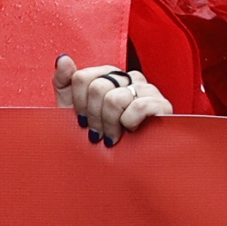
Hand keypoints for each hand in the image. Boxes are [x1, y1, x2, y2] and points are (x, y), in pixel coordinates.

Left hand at [55, 54, 171, 146]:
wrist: (123, 167)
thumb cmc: (100, 137)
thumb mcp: (74, 112)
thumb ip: (65, 84)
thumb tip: (64, 58)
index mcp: (110, 76)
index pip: (83, 77)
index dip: (79, 104)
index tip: (83, 120)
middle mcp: (129, 78)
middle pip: (98, 87)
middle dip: (94, 117)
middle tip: (99, 132)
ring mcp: (148, 89)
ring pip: (115, 98)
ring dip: (110, 124)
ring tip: (114, 135)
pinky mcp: (162, 105)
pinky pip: (138, 106)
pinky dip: (130, 122)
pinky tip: (132, 130)